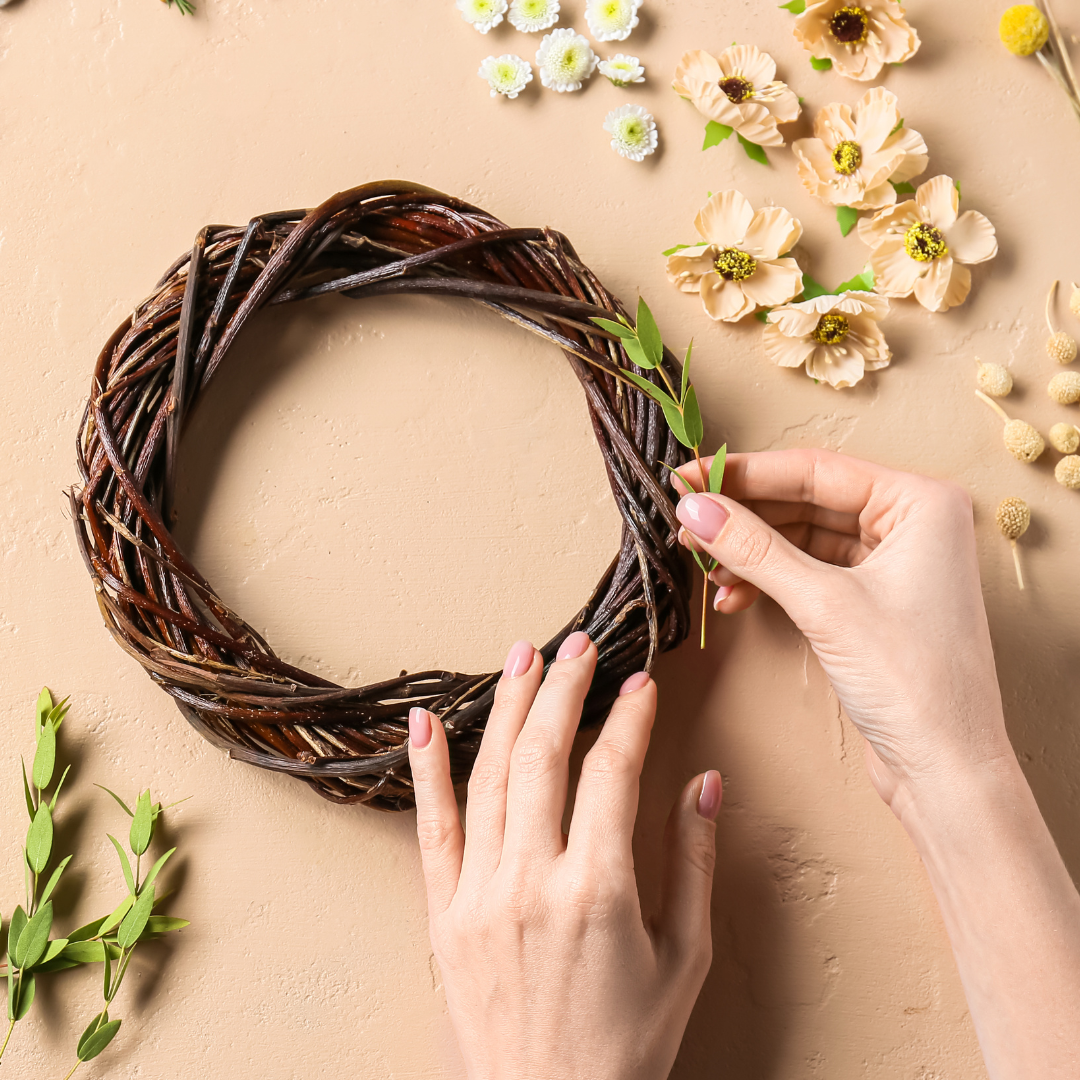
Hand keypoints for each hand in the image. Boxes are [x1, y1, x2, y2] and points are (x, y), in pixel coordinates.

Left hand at [407, 631, 721, 1079]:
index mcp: (599, 891)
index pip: (611, 773)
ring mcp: (478, 895)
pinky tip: (426, 721)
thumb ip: (695, 862)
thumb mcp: (685, 958)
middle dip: (565, 688)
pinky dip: (427, 770)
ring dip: (506, 709)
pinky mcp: (442, 915)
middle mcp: (532, 881)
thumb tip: (704, 782)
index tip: (641, 684)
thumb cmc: (627, 1044)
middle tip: (578, 646)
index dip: (629, 719)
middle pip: (545, 755)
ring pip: (490, 777)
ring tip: (522, 658)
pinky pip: (432, 829)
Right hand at [673, 450, 1079, 1078]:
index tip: (687, 477)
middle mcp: (911, 524)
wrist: (945, 770)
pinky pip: (808, 571)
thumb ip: (755, 549)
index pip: (816, 471)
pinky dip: (768, 580)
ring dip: (751, 551)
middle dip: (743, 515)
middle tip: (686, 520)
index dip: (744, 474)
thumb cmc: (913, 683)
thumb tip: (695, 509)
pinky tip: (732, 596)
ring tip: (703, 563)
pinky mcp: (870, 599)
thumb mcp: (824, 604)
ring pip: (802, 537)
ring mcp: (891, 563)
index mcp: (921, 503)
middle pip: (806, 500)